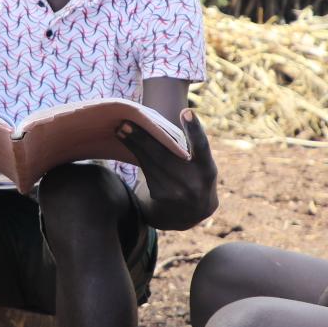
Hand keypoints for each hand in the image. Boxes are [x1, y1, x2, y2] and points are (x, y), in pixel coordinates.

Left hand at [119, 108, 217, 228]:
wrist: (188, 214)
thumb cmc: (194, 176)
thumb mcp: (201, 165)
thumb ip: (192, 147)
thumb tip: (174, 117)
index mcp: (207, 169)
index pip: (202, 146)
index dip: (195, 129)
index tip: (186, 112)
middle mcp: (193, 183)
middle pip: (164, 155)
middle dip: (144, 138)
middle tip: (126, 122)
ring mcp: (175, 192)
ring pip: (150, 163)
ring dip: (133, 144)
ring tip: (120, 129)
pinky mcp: (159, 196)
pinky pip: (144, 171)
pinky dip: (135, 154)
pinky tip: (125, 141)